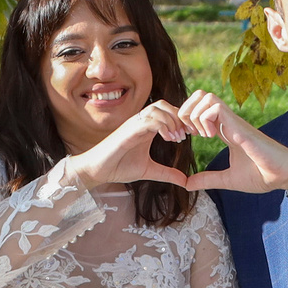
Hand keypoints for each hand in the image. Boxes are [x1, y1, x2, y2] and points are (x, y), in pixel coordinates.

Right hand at [70, 100, 192, 187]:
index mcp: (146, 128)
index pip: (168, 112)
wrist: (98, 170)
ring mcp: (134, 124)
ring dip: (172, 121)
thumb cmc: (119, 167)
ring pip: (158, 108)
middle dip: (179, 117)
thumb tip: (185, 182)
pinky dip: (163, 126)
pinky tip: (168, 139)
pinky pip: (149, 119)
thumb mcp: (149, 171)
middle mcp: (140, 122)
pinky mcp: (129, 130)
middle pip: (165, 105)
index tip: (190, 135)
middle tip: (186, 135)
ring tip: (177, 138)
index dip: (182, 120)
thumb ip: (167, 174)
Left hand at [178, 91, 287, 195]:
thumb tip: (186, 184)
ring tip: (202, 135)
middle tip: (189, 133)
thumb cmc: (262, 175)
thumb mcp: (228, 179)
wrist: (283, 175)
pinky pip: (215, 108)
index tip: (186, 137)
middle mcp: (228, 122)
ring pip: (206, 97)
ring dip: (196, 115)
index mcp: (225, 130)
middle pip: (200, 95)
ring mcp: (234, 121)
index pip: (199, 109)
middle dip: (186, 112)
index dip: (187, 119)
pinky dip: (205, 120)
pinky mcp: (239, 125)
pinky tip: (211, 136)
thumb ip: (207, 179)